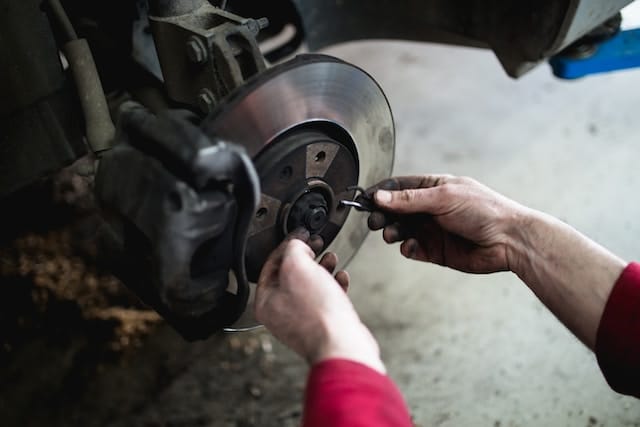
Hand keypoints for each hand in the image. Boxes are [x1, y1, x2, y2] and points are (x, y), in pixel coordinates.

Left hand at [255, 230, 384, 371]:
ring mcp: (302, 321)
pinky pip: (326, 300)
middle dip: (306, 256)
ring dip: (322, 268)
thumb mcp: (298, 267)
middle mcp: (281, 314)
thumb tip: (297, 245)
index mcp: (266, 302)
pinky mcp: (322, 325)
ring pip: (310, 286)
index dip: (287, 245)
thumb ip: (293, 249)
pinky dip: (333, 285)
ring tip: (331, 257)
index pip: (271, 265)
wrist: (342, 344)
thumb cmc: (317, 313)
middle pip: (291, 275)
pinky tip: (342, 278)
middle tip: (316, 243)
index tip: (301, 234)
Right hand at [365, 175, 528, 273]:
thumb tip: (379, 196)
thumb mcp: (443, 198)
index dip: (381, 193)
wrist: (509, 240)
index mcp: (433, 188)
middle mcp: (431, 208)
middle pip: (396, 210)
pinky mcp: (436, 251)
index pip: (399, 187)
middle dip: (383, 215)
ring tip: (391, 235)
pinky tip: (410, 247)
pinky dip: (407, 248)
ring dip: (393, 232)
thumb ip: (409, 200)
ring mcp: (433, 230)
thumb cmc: (484, 210)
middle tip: (374, 221)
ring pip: (402, 230)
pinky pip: (413, 249)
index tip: (364, 200)